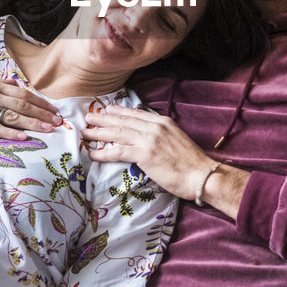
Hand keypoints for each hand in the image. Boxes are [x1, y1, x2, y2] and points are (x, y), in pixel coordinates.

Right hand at [0, 69, 61, 136]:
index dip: (40, 101)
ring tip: (49, 129)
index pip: (22, 92)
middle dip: (43, 113)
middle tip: (59, 121)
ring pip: (12, 116)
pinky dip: (10, 132)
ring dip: (33, 123)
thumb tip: (14, 83)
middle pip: (22, 104)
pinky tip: (24, 137)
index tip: (54, 109)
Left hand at [84, 106, 245, 215]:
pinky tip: (93, 154)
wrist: (201, 175)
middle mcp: (155, 127)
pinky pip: (118, 151)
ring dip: (99, 133)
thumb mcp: (177, 140)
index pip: (136, 114)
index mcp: (163, 122)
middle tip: (89, 117)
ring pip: (118, 133)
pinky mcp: (145, 154)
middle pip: (123, 121)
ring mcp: (149, 140)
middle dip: (103, 119)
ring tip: (85, 132)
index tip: (107, 111)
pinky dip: (103, 153)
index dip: (119, 112)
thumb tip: (148, 138)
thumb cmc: (192, 163)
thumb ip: (162, 135)